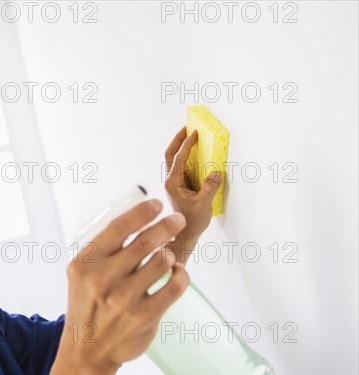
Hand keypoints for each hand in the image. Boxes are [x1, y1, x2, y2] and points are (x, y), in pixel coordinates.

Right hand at [61, 199, 189, 372]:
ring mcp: (124, 300)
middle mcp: (103, 280)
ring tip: (167, 255)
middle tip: (177, 220)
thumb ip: (103, 249)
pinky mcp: (144, 317)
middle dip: (167, 225)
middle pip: (145, 241)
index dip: (141, 212)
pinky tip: (176, 273)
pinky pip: (175, 285)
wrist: (86, 351)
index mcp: (85, 263)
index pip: (118, 228)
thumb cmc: (88, 305)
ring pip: (162, 261)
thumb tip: (137, 218)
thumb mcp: (82, 274)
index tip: (156, 204)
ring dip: (169, 254)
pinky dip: (181, 274)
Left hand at [164, 127, 221, 261]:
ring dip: (181, 146)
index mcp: (172, 183)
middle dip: (178, 140)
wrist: (185, 235)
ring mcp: (174, 183)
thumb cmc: (191, 222)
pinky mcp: (180, 185)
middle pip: (170, 154)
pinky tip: (196, 152)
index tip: (194, 133)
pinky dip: (187, 156)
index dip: (186, 144)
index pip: (178, 158)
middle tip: (187, 127)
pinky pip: (181, 166)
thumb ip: (209, 188)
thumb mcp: (203, 205)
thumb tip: (216, 172)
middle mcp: (171, 181)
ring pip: (174, 159)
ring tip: (191, 135)